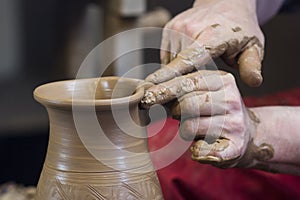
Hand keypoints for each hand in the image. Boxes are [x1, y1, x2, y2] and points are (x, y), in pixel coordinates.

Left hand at [141, 70, 258, 167]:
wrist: (246, 135)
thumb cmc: (215, 112)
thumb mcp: (202, 92)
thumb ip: (179, 89)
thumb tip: (147, 90)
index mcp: (223, 80)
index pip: (186, 82)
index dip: (163, 90)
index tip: (146, 96)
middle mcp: (231, 99)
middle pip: (186, 104)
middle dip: (176, 112)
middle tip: (179, 115)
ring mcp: (235, 123)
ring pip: (190, 127)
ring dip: (185, 130)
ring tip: (195, 128)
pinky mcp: (235, 146)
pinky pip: (201, 149)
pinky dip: (195, 150)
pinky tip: (203, 146)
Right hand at [147, 0, 263, 86]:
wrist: (225, 3)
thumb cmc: (238, 28)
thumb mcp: (253, 47)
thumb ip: (252, 66)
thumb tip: (254, 82)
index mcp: (212, 35)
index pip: (188, 59)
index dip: (171, 76)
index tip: (154, 87)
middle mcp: (189, 29)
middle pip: (176, 67)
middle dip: (177, 85)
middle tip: (184, 98)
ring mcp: (176, 28)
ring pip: (169, 63)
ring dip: (177, 75)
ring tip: (194, 73)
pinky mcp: (168, 29)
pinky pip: (166, 56)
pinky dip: (174, 66)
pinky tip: (187, 64)